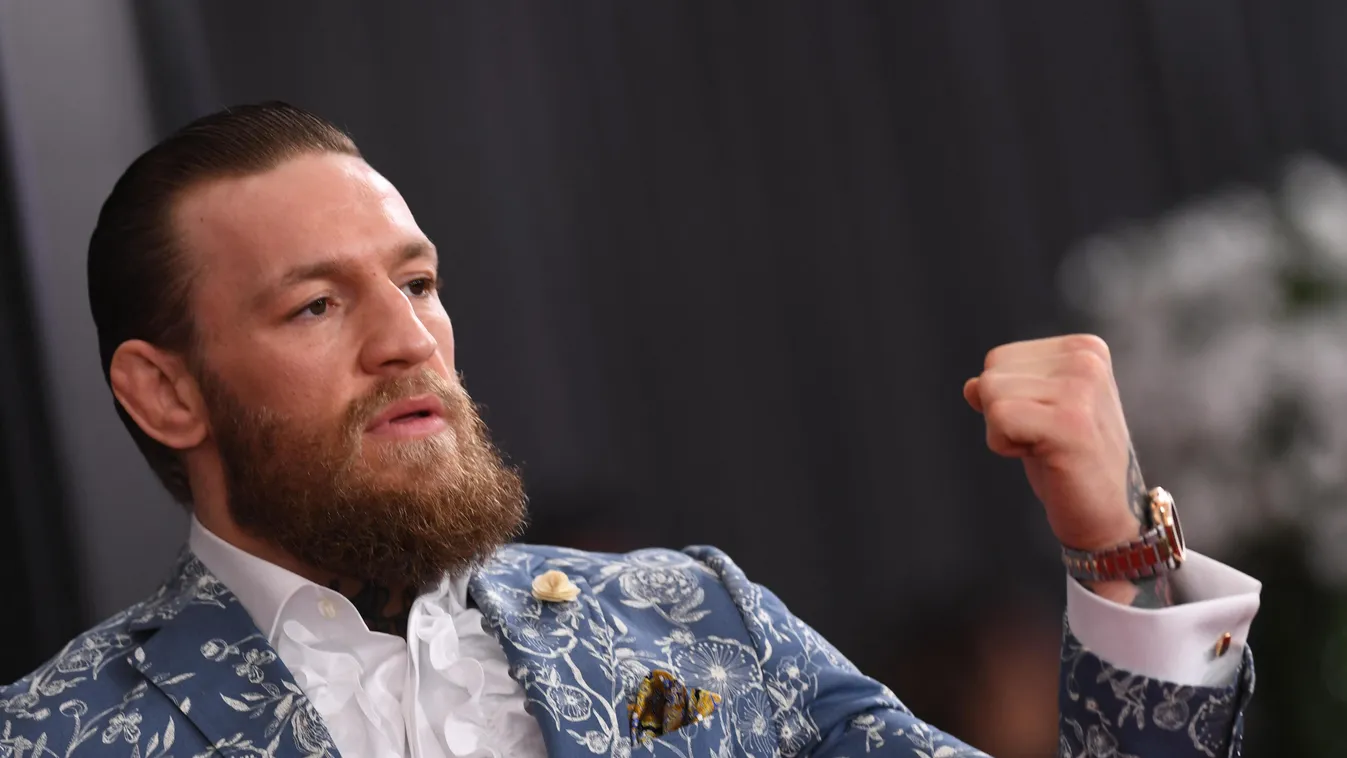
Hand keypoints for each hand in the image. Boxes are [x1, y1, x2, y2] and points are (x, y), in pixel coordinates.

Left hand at [962, 334, 1141, 552]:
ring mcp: (1081, 387)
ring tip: (1045, 447)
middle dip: (1002, 414)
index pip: (1000, 359)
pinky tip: (1042, 456)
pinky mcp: (1070, 421)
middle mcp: (1086, 359)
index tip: (1047, 423)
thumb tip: (970, 386)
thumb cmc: (1067, 463)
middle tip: (1045, 439)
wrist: (1106, 515)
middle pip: (991, 374)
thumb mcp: (1035, 412)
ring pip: (989, 392)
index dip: (1009, 399)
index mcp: (1084, 349)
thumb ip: (1006, 388)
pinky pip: (998, 417)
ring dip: (1004, 432)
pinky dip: (1005, 445)